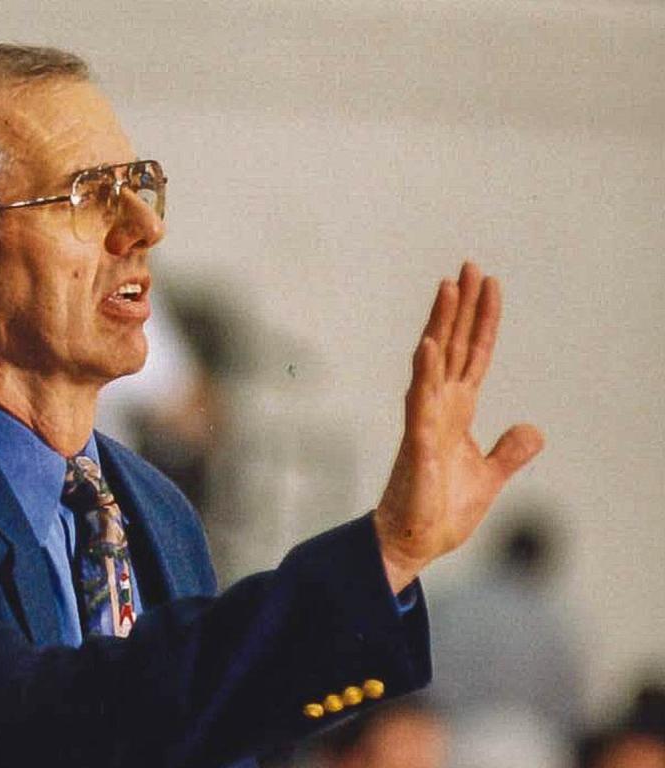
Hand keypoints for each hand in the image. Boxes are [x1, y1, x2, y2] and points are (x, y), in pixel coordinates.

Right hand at [374, 262, 543, 591]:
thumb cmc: (441, 509)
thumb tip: (533, 429)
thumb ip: (510, 450)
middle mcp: (438, 407)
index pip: (474, 355)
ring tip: (447, 289)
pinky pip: (420, 402)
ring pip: (433, 363)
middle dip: (461, 307)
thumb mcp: (489, 477)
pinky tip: (428, 346)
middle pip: (452, 346)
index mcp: (457, 411)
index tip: (488, 284)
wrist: (414, 543)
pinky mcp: (417, 444)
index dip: (483, 320)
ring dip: (440, 325)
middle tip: (467, 266)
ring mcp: (425, 422)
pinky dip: (424, 373)